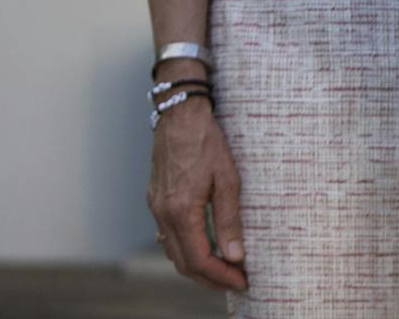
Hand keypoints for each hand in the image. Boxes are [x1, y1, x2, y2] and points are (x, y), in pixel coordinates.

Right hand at [147, 99, 245, 290]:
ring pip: (173, 252)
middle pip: (183, 263)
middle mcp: (163, 214)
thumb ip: (229, 219)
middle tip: (236, 282)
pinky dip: (186, 249)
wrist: (179, 116)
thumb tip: (236, 256)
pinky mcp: (156, 200)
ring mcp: (156, 208)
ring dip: (197, 266)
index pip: (199, 259)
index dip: (221, 276)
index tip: (243, 282)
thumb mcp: (227, 179)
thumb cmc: (207, 142)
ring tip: (224, 270)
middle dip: (210, 278)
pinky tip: (204, 247)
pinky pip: (168, 236)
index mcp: (181, 211)